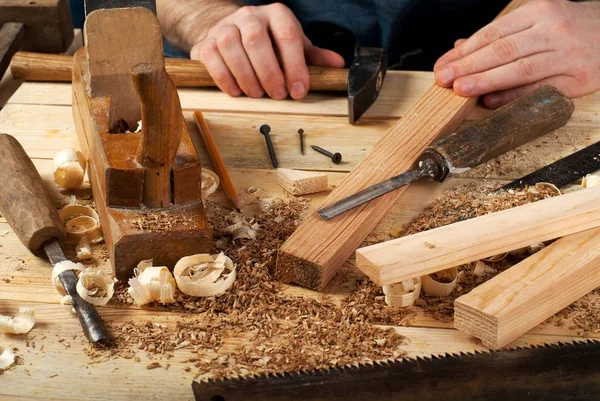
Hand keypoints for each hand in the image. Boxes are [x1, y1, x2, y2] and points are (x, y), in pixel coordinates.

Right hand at [190, 3, 343, 99]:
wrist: (231, 33)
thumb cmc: (268, 43)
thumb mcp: (293, 47)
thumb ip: (313, 56)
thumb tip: (338, 65)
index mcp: (276, 15)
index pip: (288, 35)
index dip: (295, 65)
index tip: (298, 91)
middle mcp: (250, 16)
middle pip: (257, 40)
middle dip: (269, 73)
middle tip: (278, 95)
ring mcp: (225, 27)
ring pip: (232, 47)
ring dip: (247, 76)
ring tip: (258, 95)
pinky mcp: (206, 42)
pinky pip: (212, 58)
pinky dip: (225, 78)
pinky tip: (237, 91)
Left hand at [433, 0, 599, 107]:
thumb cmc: (569, 28)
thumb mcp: (536, 21)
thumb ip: (500, 35)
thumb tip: (460, 48)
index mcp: (539, 12)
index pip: (493, 33)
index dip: (464, 51)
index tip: (443, 65)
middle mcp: (553, 31)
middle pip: (503, 50)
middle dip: (468, 66)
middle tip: (444, 78)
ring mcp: (567, 55)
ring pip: (520, 69)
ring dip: (487, 81)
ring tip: (460, 89)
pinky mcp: (578, 79)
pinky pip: (540, 89)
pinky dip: (514, 96)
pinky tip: (492, 101)